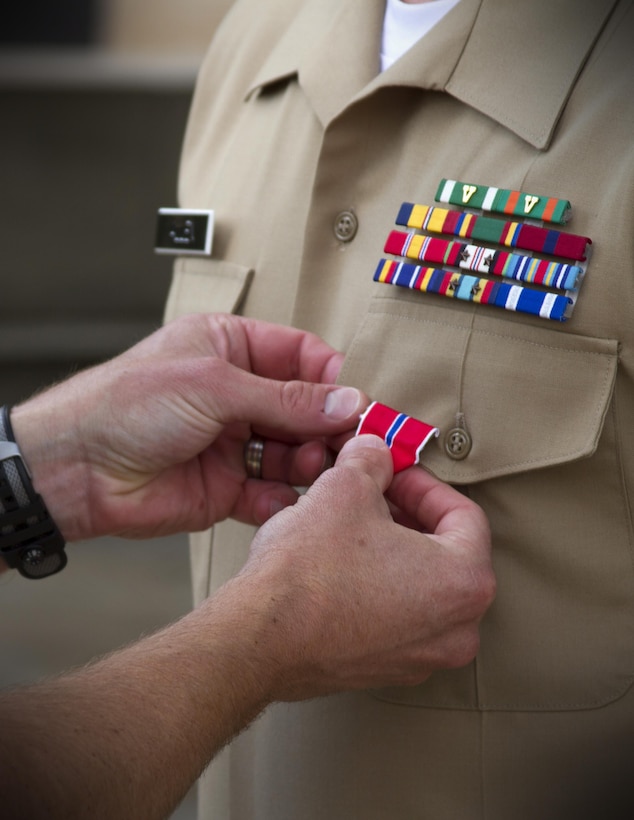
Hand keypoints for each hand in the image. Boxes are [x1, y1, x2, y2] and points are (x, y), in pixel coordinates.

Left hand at [10, 314, 366, 541]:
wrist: (78, 468)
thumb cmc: (129, 404)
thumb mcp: (214, 385)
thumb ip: (285, 398)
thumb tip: (347, 401)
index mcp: (230, 349)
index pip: (299, 356)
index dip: (332, 378)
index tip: (358, 401)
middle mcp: (237, 395)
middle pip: (304, 407)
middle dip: (329, 425)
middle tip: (355, 444)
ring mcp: (233, 442)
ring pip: (293, 451)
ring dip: (311, 461)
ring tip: (318, 467)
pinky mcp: (227, 487)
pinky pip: (271, 492)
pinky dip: (285, 497)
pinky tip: (291, 499)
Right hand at [235, 435, 495, 697]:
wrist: (260, 638)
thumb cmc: (310, 571)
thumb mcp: (345, 487)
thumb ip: (372, 460)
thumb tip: (375, 454)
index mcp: (464, 582)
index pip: (464, 514)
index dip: (422, 483)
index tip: (394, 472)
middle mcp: (456, 629)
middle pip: (446, 552)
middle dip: (408, 514)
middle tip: (374, 493)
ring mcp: (422, 657)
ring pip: (421, 585)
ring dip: (392, 549)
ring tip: (353, 525)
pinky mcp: (387, 669)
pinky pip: (397, 615)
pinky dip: (378, 586)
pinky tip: (342, 566)